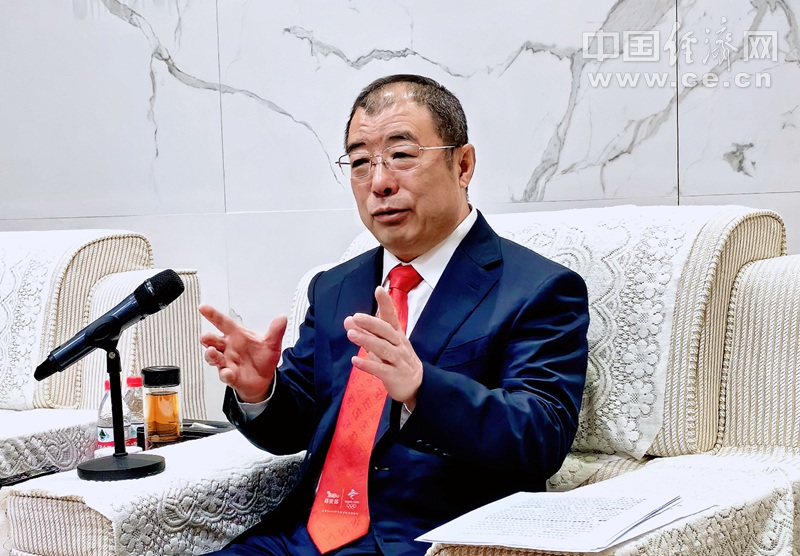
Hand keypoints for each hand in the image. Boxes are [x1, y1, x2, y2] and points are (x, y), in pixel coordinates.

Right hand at [198, 304, 286, 402]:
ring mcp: (227, 362)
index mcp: (237, 336)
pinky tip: (228, 373)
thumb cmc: (262, 359)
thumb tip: (282, 318)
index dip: (213, 315)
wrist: (264, 380)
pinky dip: (226, 374)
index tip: (203, 308)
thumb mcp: (271, 343)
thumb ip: (275, 331)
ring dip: (211, 355)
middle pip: (213, 340)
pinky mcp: (230, 376)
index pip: (223, 323)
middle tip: (205, 336)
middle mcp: (228, 348)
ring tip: (211, 352)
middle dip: (207, 338)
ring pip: (214, 357)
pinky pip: (225, 375)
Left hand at [343, 286, 422, 408]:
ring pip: (383, 348)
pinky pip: (381, 369)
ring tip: (351, 334)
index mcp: (397, 334)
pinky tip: (355, 360)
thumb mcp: (383, 344)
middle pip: (386, 331)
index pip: (392, 316)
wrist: (417, 385)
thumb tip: (348, 320)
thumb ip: (366, 333)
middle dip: (371, 323)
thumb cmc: (397, 360)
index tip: (379, 289)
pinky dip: (368, 364)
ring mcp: (399, 361)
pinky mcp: (395, 376)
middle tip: (355, 316)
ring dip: (367, 340)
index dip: (386, 303)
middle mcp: (399, 345)